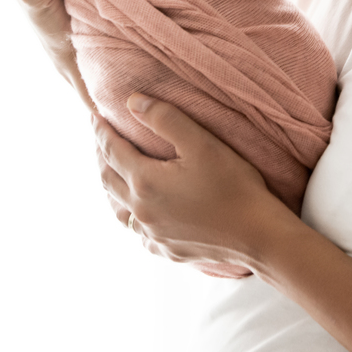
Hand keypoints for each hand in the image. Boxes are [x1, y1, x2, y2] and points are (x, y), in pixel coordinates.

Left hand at [95, 93, 290, 269]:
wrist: (258, 235)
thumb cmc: (234, 185)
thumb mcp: (201, 143)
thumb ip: (165, 119)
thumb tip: (132, 102)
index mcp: (145, 181)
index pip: (112, 150)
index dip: (101, 131)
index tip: (94, 116)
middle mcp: (141, 210)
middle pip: (108, 180)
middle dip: (101, 156)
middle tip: (100, 140)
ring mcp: (153, 234)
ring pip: (118, 210)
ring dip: (111, 188)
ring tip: (112, 174)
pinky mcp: (166, 249)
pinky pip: (138, 231)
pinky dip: (131, 215)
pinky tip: (139, 212)